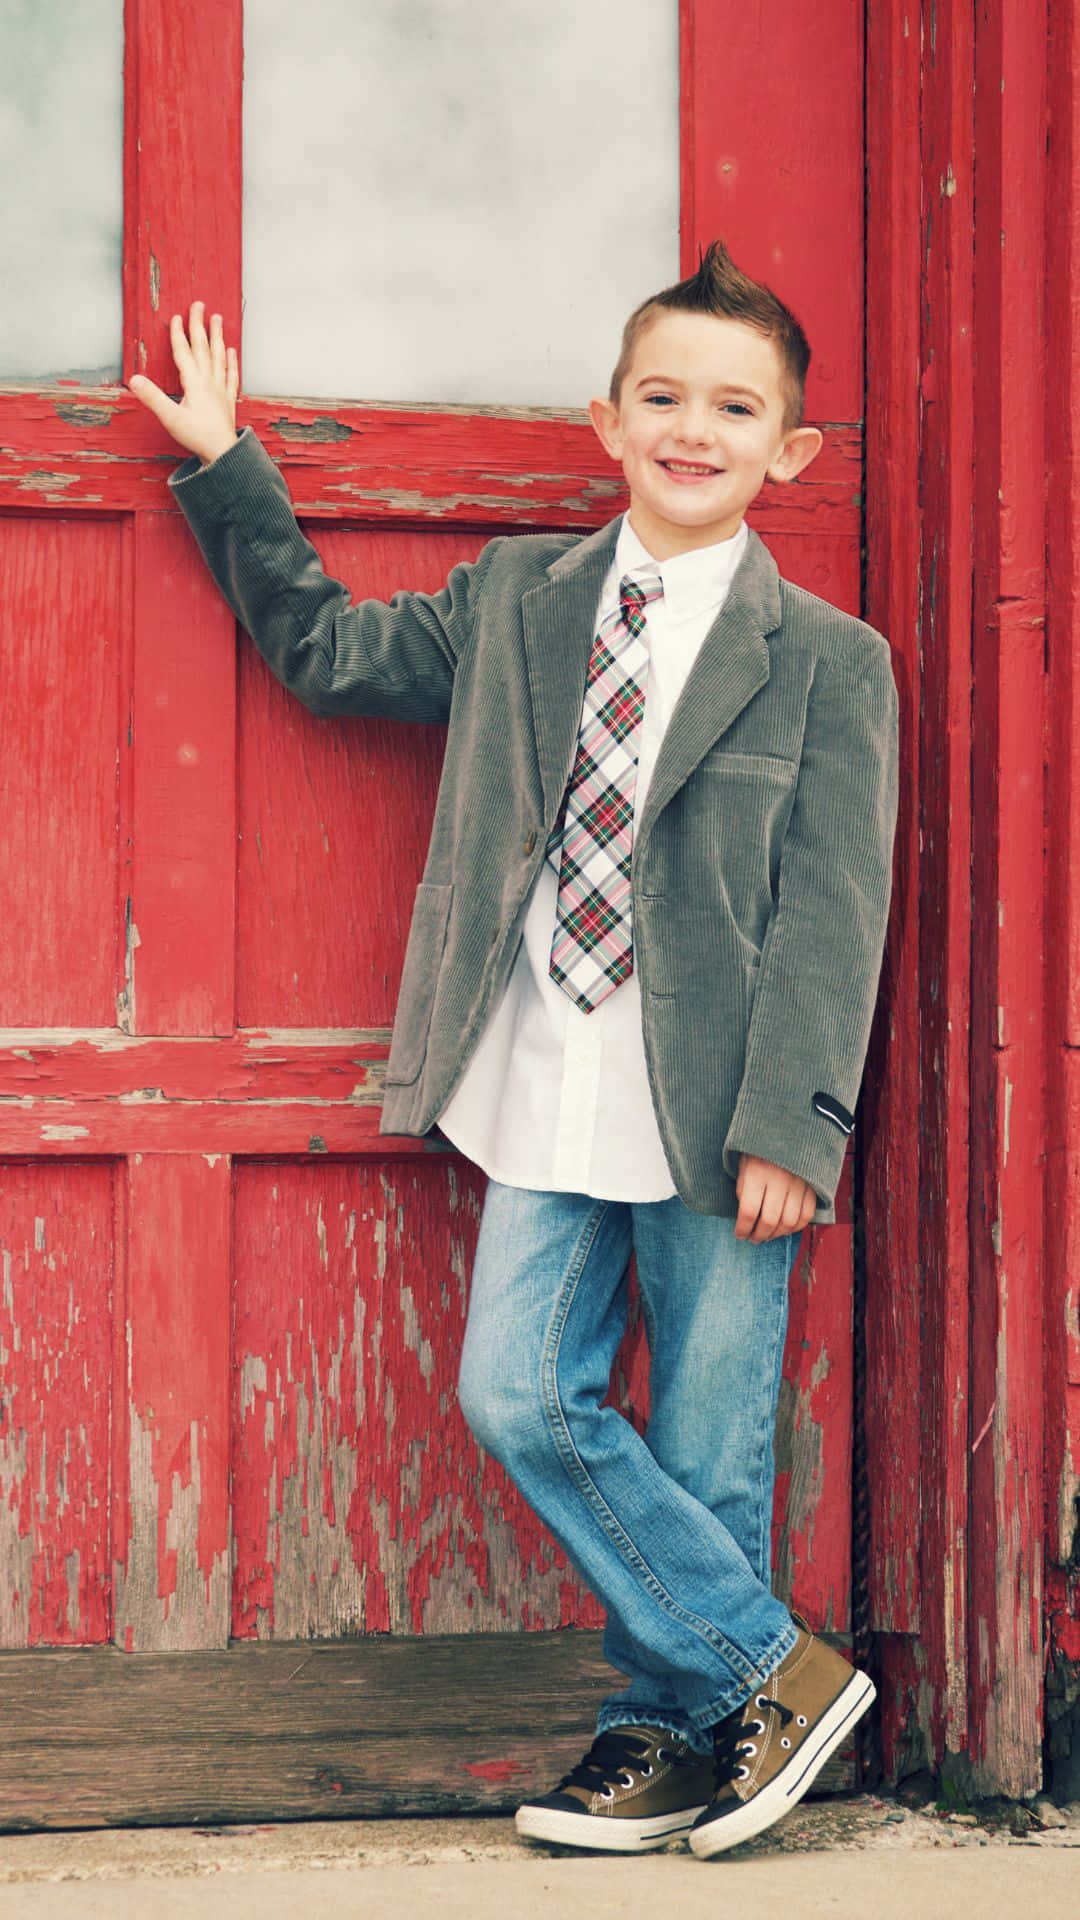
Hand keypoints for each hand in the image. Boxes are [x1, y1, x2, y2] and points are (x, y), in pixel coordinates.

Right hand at [128, 300, 238, 466]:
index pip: (184, 352)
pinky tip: (231, 351)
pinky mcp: (228, 400)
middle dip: (199, 325)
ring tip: (218, 319)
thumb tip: (134, 380)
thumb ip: (153, 398)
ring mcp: (221, 389)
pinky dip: (231, 361)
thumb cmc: (197, 437)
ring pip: (219, 357)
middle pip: (203, 348)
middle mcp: (209, 382)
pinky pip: (231, 375)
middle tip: (200, 305)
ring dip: (217, 337)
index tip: (177, 316)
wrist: (222, 453)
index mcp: (194, 383)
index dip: (179, 334)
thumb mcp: (170, 418)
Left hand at [734, 1153, 816, 1241]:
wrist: (786, 1129)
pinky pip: (806, 1215)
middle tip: (753, 1239)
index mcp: (757, 1173)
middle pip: (770, 1220)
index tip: (740, 1234)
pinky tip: (785, 1228)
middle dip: (759, 1235)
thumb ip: (744, 1192)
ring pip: (789, 1222)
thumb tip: (747, 1220)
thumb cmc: (759, 1150)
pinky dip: (796, 1227)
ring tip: (768, 1235)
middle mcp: (779, 1179)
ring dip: (777, 1234)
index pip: (749, 1211)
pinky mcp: (812, 1186)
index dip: (743, 1228)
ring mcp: (798, 1183)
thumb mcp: (743, 1167)